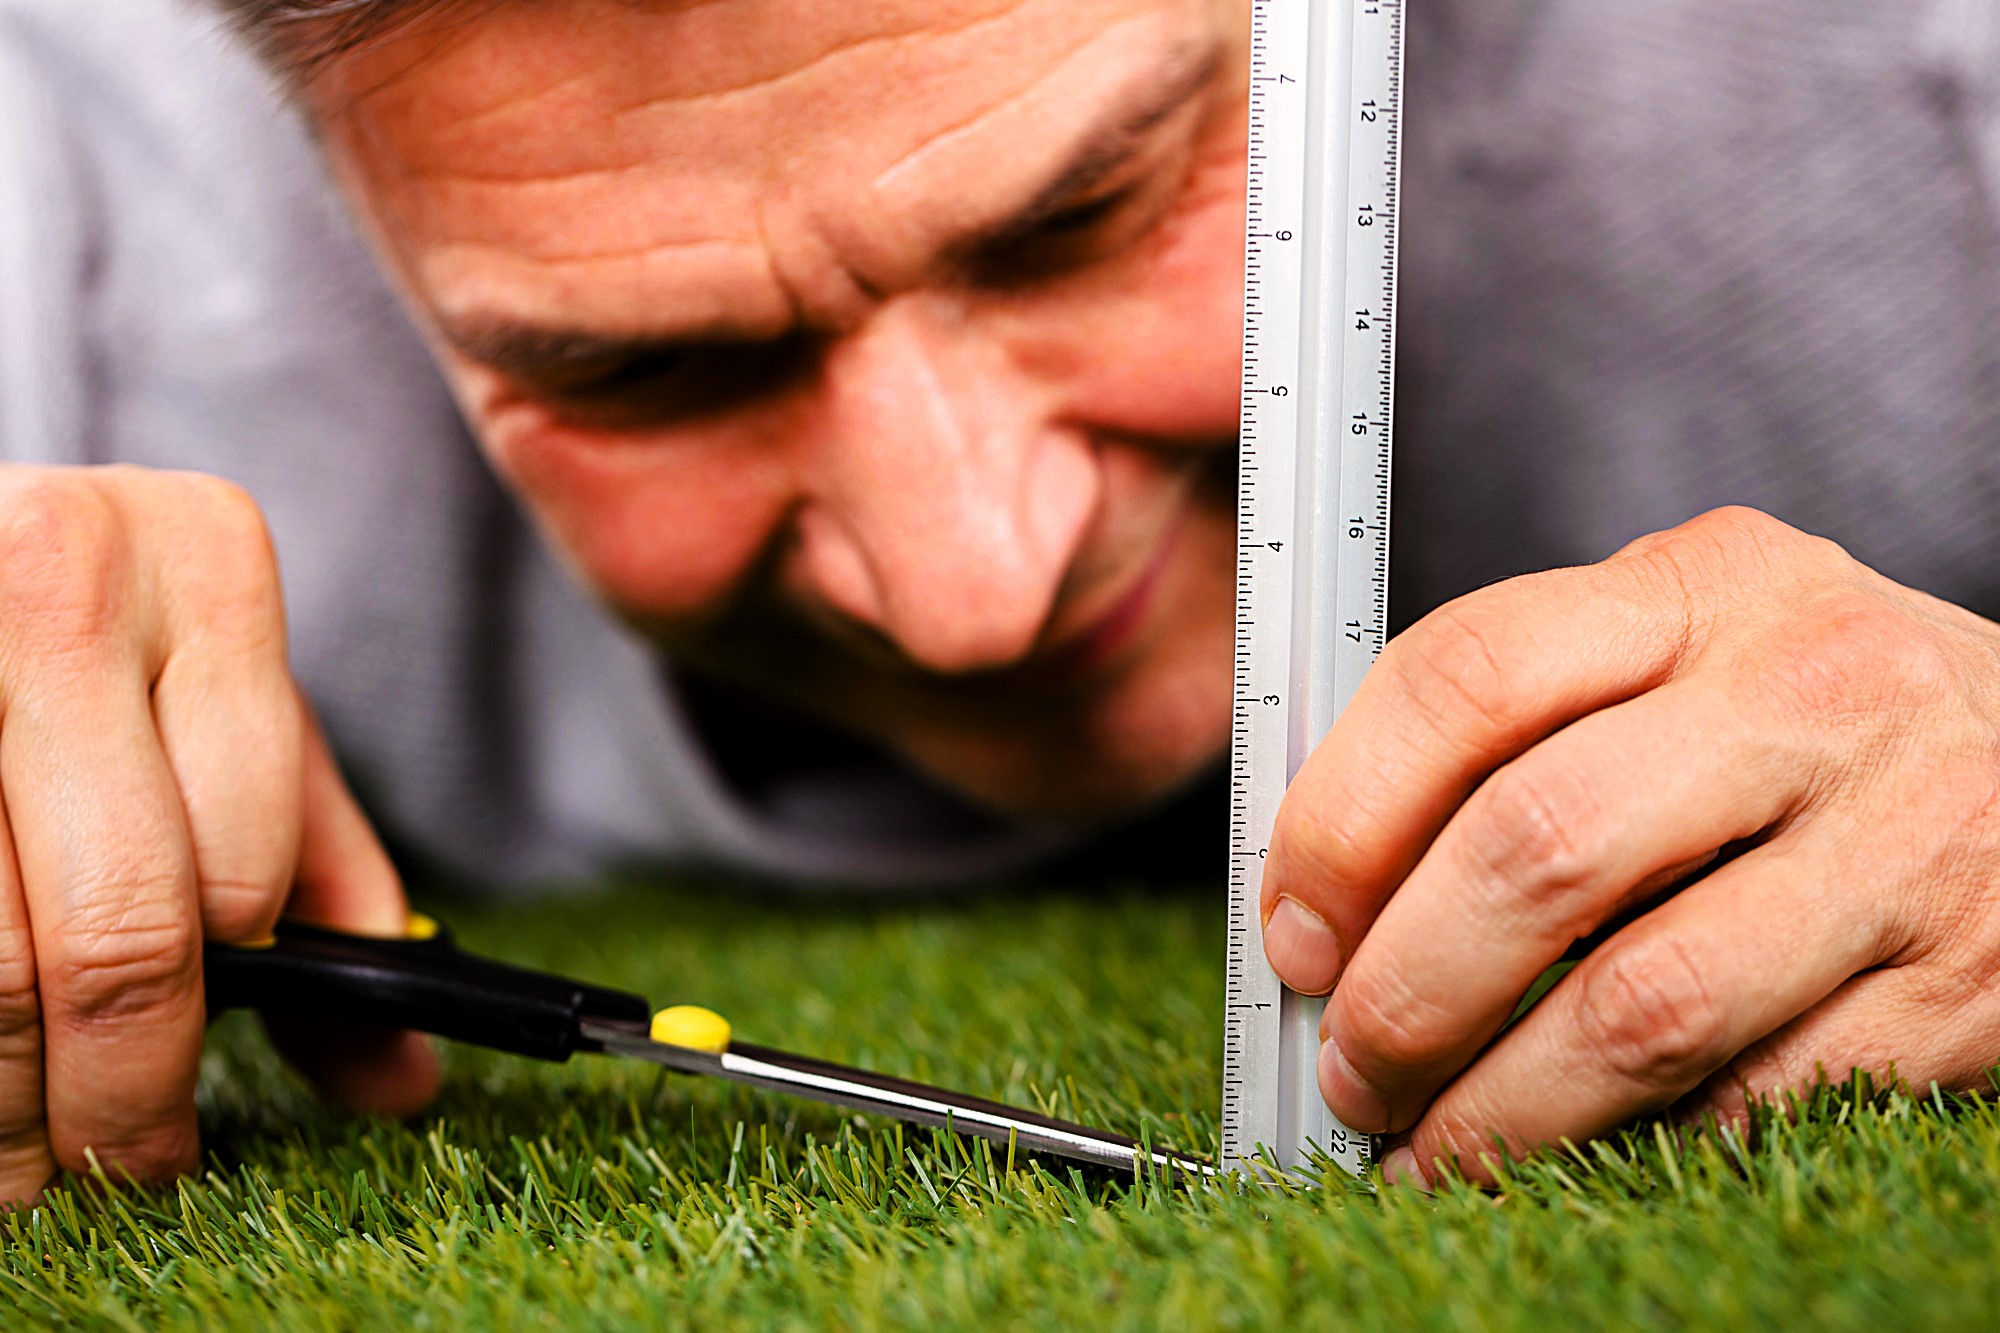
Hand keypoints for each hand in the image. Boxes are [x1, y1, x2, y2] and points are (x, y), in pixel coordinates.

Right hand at [0, 465, 437, 1205]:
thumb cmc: (100, 636)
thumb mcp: (224, 716)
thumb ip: (316, 873)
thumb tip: (403, 1078)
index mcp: (208, 561)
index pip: (244, 854)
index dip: (218, 1009)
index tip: (184, 1121)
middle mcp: (65, 573)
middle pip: (118, 919)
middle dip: (118, 1093)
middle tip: (117, 1176)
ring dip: (9, 1094)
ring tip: (27, 1170)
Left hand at [1262, 506, 1999, 1185]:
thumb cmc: (1814, 723)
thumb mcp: (1684, 651)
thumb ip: (1521, 723)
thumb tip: (1326, 891)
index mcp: (1701, 586)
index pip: (1462, 676)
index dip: (1341, 822)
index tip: (1293, 931)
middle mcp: (1809, 688)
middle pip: (1535, 849)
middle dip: (1403, 993)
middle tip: (1349, 1068)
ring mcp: (1900, 837)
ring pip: (1637, 1005)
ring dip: (1498, 1109)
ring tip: (1428, 1147)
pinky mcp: (1963, 984)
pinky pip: (1751, 1097)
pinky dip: (1634, 1145)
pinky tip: (1574, 1151)